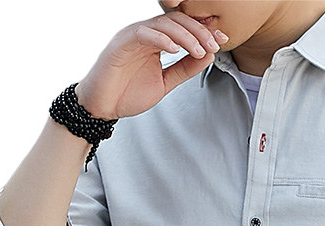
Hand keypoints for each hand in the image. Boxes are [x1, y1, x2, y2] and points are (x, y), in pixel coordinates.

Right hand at [75, 11, 227, 119]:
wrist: (102, 106)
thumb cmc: (128, 93)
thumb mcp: (165, 83)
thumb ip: (184, 70)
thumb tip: (208, 57)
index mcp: (156, 41)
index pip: (183, 28)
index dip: (204, 32)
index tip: (222, 40)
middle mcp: (145, 34)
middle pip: (176, 21)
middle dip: (199, 31)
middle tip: (214, 44)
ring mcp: (132, 36)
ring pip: (163, 24)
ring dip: (185, 36)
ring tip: (199, 49)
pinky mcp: (121, 44)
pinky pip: (143, 34)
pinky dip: (161, 39)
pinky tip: (175, 49)